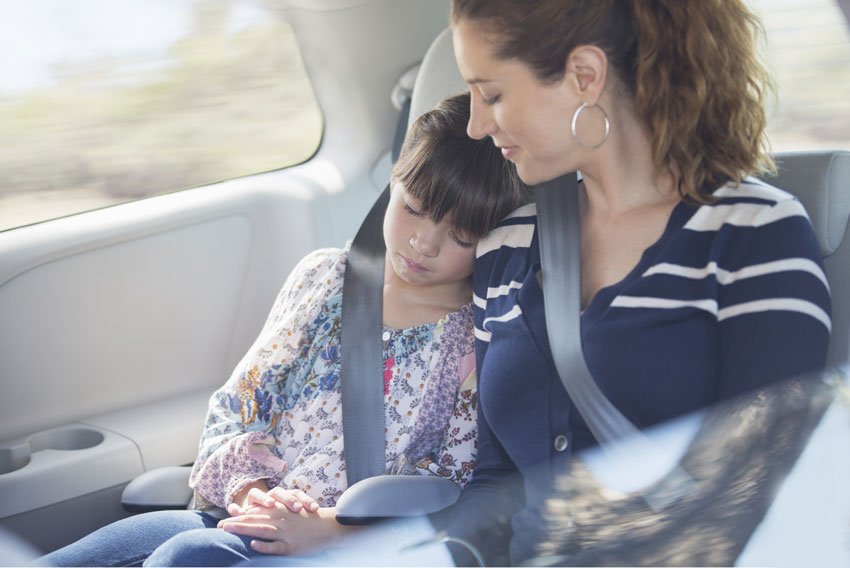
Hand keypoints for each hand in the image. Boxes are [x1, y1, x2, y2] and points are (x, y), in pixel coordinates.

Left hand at [218, 503, 353, 555]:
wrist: (328, 526)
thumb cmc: (308, 520)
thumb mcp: (290, 512)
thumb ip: (274, 513)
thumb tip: (255, 516)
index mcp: (279, 512)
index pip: (255, 513)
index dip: (239, 517)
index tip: (223, 521)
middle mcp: (280, 520)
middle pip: (254, 520)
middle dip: (236, 523)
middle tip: (220, 525)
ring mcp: (286, 533)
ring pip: (261, 530)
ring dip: (244, 530)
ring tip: (228, 530)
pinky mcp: (291, 546)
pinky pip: (275, 547)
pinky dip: (264, 546)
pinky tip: (253, 545)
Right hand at [228, 486, 319, 516]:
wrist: (252, 511)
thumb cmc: (278, 517)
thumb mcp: (289, 516)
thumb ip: (302, 511)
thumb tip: (321, 513)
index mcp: (283, 497)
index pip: (296, 494)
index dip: (305, 500)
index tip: (315, 508)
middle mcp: (269, 496)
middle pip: (279, 492)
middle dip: (288, 499)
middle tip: (296, 508)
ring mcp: (255, 501)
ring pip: (258, 495)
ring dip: (263, 499)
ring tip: (270, 504)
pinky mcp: (241, 508)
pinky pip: (236, 506)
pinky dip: (236, 508)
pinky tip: (239, 511)